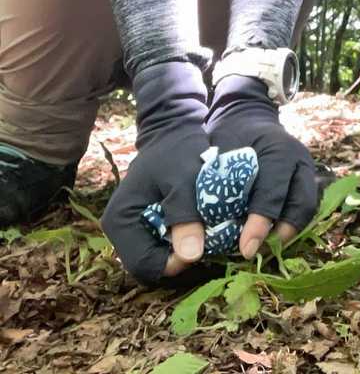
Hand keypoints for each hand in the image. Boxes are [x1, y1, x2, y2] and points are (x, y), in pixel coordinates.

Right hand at [101, 60, 209, 282]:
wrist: (175, 128)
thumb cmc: (178, 150)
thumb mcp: (184, 179)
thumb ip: (184, 215)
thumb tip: (191, 257)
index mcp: (120, 221)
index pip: (143, 264)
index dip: (172, 264)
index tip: (200, 249)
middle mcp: (121, 229)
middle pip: (149, 264)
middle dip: (178, 259)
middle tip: (206, 243)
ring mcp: (133, 226)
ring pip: (158, 256)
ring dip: (182, 251)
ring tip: (205, 235)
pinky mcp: (148, 221)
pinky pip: (164, 242)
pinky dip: (182, 240)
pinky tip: (200, 227)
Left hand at [206, 74, 316, 259]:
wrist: (245, 116)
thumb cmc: (225, 139)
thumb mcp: (213, 157)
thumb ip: (205, 194)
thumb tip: (193, 243)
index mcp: (276, 150)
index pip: (272, 192)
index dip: (259, 223)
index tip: (244, 249)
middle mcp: (297, 159)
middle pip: (299, 204)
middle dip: (279, 234)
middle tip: (257, 255)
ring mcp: (305, 169)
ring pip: (307, 208)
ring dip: (287, 233)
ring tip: (264, 251)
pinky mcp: (305, 179)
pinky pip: (304, 207)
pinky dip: (289, 225)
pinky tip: (269, 239)